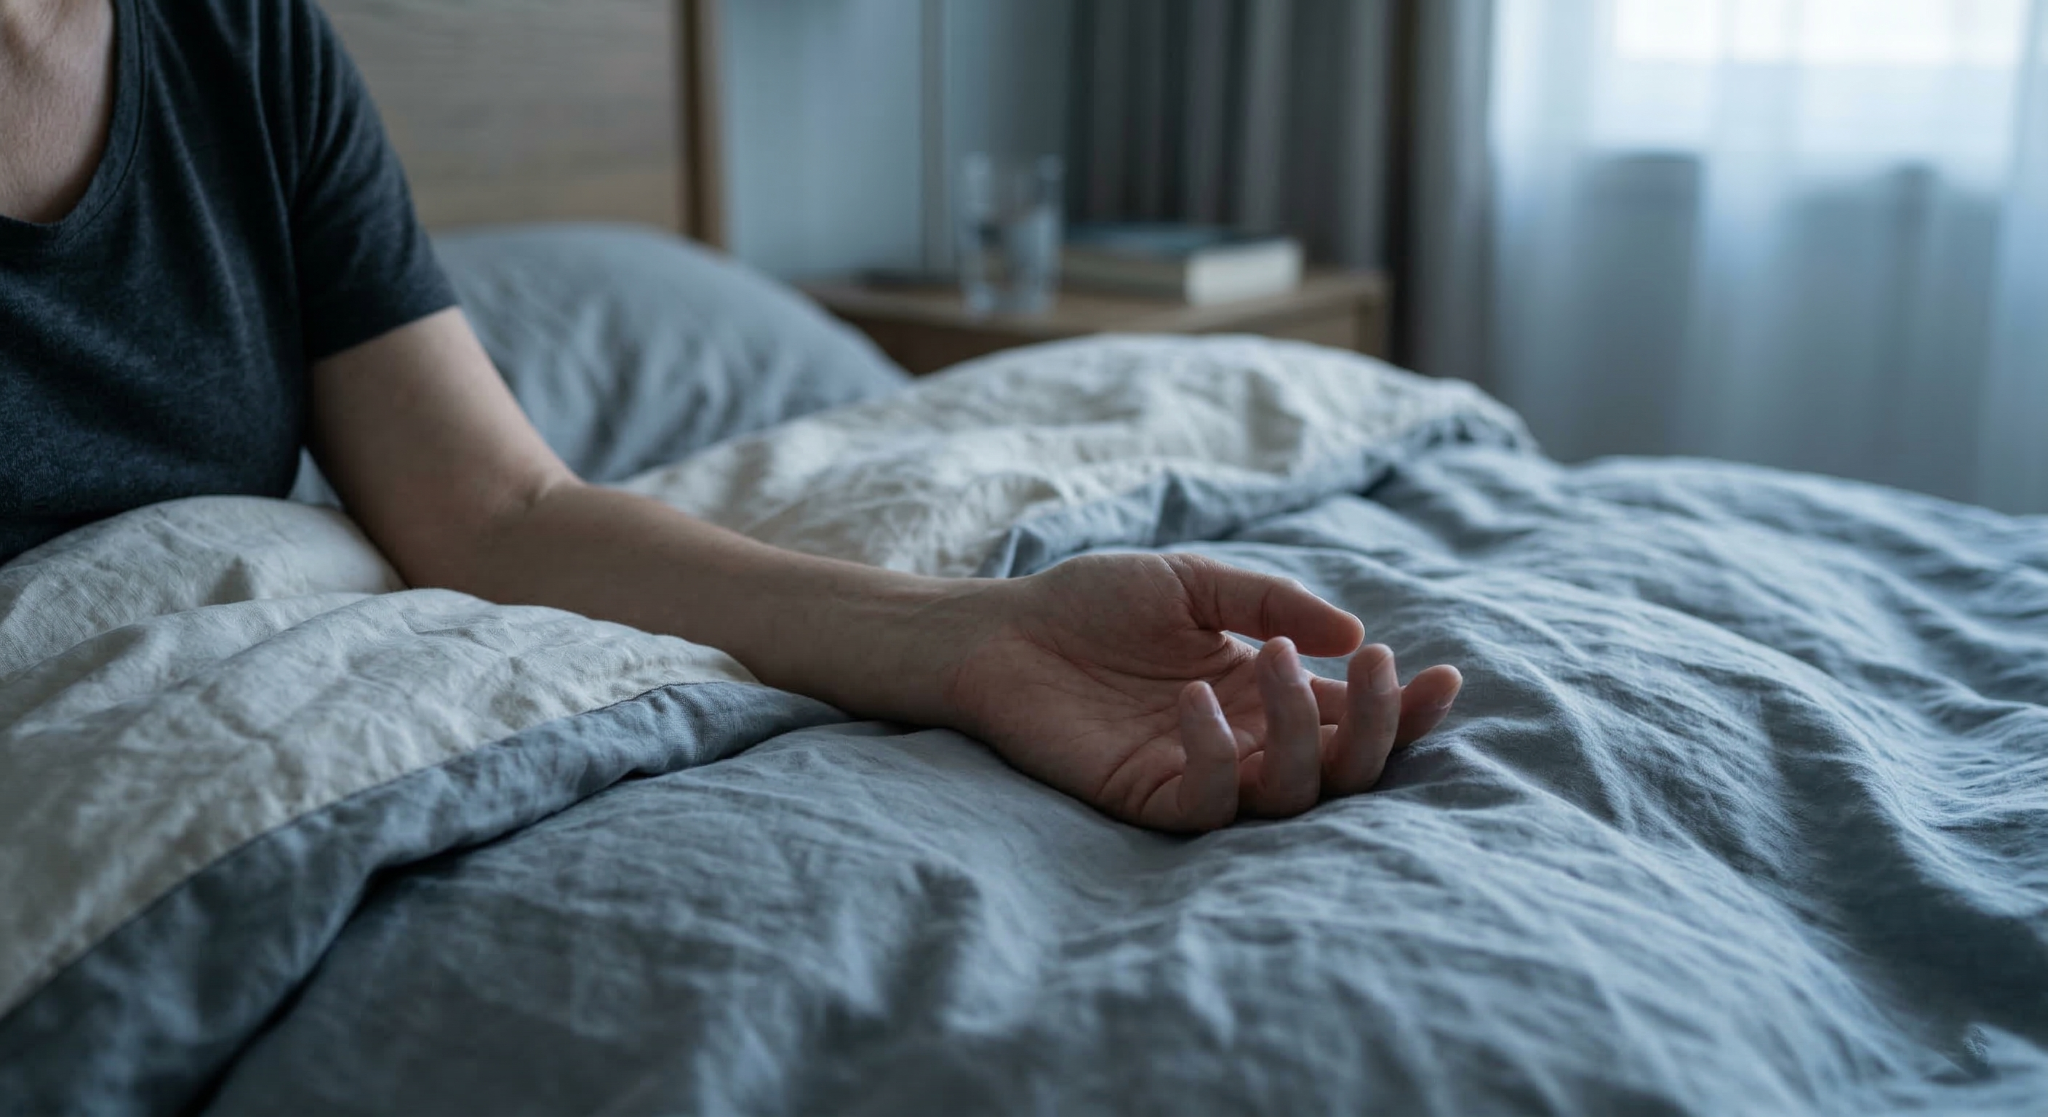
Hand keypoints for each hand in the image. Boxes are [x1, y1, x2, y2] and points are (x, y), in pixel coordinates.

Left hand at [944, 553, 1462, 831]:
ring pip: (1289, 794)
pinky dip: (1216, 757)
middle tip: (1371, 668)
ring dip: (1301, 731)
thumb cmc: (1094, 603)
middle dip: (1375, 726)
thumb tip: (1356, 636)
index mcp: (1267, 694)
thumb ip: (1275, 603)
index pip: (1353, 716)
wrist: (1003, 628)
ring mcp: (1201, 773)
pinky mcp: (1149, 797)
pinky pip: (1207, 802)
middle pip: (1342, 768)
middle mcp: (1245, 741)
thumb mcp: (1195, 581)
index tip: (1444, 676)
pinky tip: (1196, 702)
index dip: (1404, 707)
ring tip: (1275, 661)